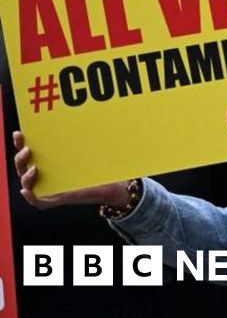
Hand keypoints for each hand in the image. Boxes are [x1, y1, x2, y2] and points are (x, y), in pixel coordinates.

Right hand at [12, 130, 129, 208]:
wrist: (115, 185)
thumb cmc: (101, 165)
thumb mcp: (89, 149)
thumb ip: (83, 137)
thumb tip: (83, 115)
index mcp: (50, 160)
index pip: (29, 151)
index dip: (21, 143)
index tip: (20, 132)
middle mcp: (47, 174)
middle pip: (23, 166)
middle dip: (21, 157)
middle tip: (28, 149)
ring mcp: (51, 188)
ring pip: (28, 183)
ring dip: (26, 176)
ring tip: (35, 168)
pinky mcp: (59, 200)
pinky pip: (39, 202)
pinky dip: (31, 197)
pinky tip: (27, 190)